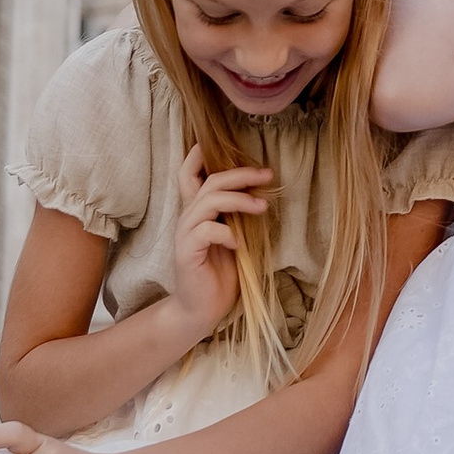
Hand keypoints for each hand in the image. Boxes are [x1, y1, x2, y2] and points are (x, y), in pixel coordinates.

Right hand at [171, 145, 274, 342]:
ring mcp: (185, 235)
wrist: (201, 311)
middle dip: (241, 174)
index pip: (188, 174)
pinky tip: (239, 244)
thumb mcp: (232, 238)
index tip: (217, 142)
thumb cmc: (220, 274)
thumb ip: (235, 216)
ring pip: (209, 201)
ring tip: (262, 207)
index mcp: (197, 212)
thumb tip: (259, 192)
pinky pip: (206, 230)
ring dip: (239, 200)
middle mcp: (188, 218)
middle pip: (210, 181)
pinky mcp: (187, 252)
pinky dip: (227, 233)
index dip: (197, 155)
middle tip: (267, 174)